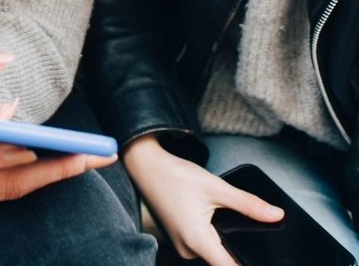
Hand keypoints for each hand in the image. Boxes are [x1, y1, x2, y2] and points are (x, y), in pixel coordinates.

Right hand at [0, 52, 115, 218]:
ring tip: (82, 157)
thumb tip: (5, 59)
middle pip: (7, 183)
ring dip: (43, 175)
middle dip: (54, 170)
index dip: (20, 151)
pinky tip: (35, 153)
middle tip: (95, 157)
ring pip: (4, 193)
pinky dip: (15, 175)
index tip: (57, 143)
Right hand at [123, 134, 283, 264]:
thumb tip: (276, 215)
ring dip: (225, 243)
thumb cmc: (174, 175)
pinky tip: (212, 219)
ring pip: (214, 253)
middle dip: (238, 249)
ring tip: (218, 217)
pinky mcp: (181, 240)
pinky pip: (204, 246)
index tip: (264, 262)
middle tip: (233, 223)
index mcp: (197, 241)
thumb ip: (247, 204)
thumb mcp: (215, 187)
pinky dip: (214, 237)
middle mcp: (188, 250)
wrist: (146, 166)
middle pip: (224, 262)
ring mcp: (183, 246)